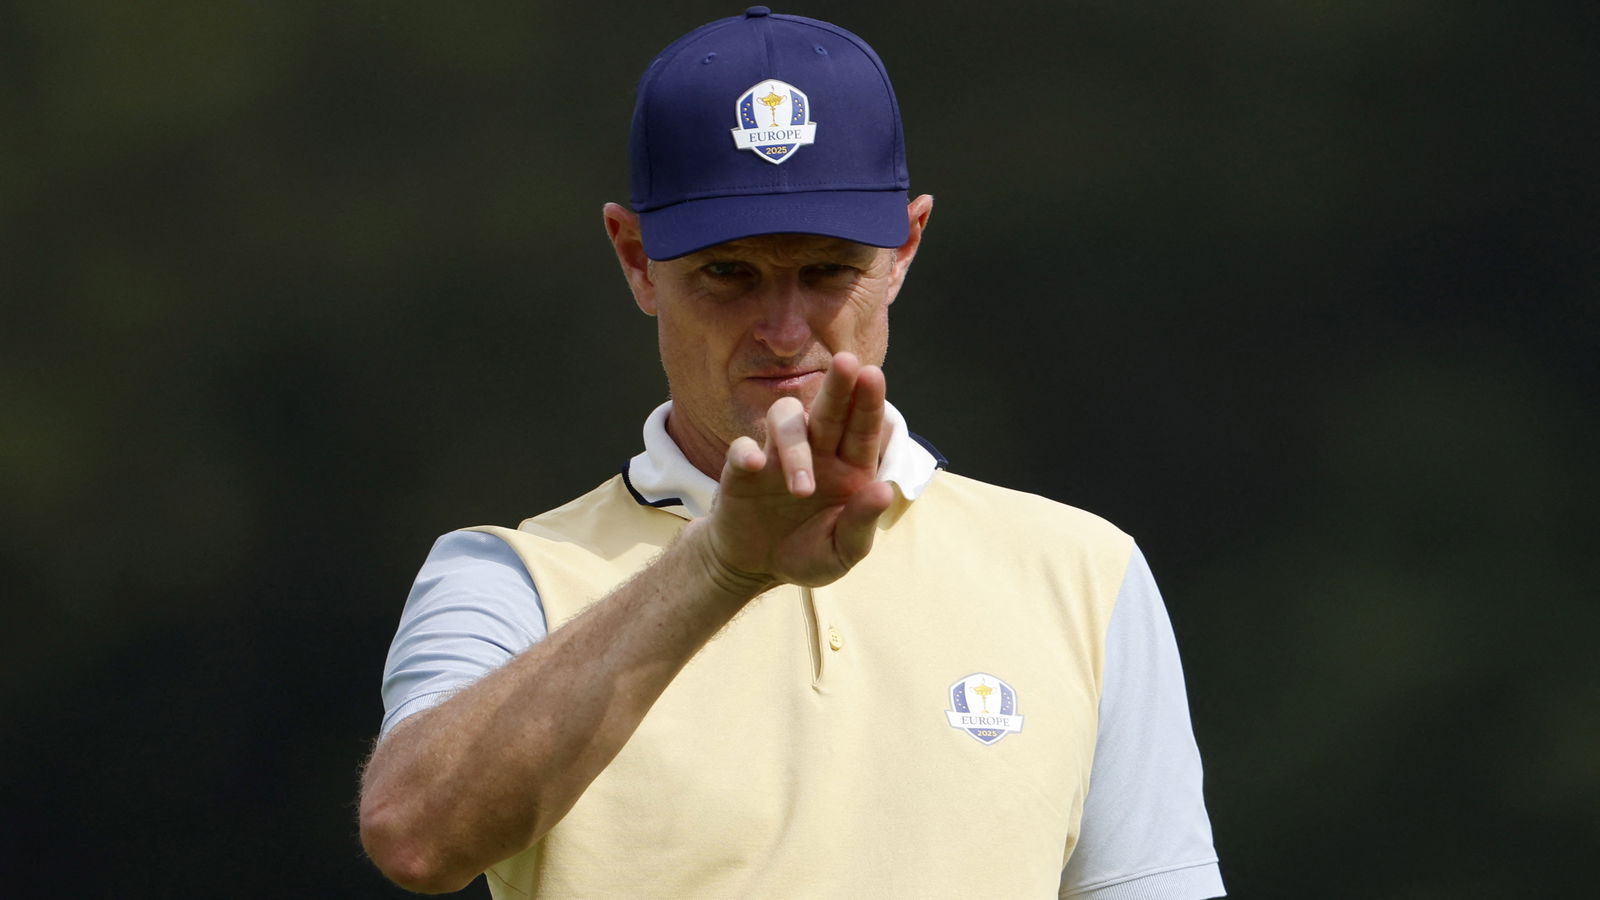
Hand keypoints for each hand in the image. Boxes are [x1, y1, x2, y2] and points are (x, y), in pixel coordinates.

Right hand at [699, 352, 895, 590]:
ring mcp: (778, 456)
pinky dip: (746, 451)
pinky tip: (753, 465)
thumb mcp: (842, 552)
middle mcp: (817, 452)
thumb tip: (884, 491)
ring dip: (795, 446)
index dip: (867, 402)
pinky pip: (742, 446)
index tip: (873, 374)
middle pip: (828, 409)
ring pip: (786, 420)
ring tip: (802, 490)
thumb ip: (861, 524)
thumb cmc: (807, 553)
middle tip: (847, 363)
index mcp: (849, 468)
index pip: (862, 428)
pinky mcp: (743, 468)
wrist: (756, 567)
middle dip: (838, 386)